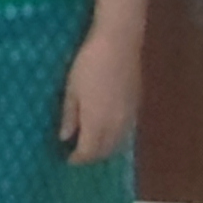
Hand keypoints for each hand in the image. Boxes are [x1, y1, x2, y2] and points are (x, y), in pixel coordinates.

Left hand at [55, 22, 141, 163]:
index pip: (89, 152)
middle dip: (91, 157)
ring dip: (105, 148)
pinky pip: (126, 131)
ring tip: (91, 144)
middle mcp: (117, 125)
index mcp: (98, 123)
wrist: (119, 43)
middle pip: (106, 152)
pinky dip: (115, 137)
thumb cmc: (89, 64)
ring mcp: (130, 116)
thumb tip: (65, 138)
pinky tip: (107, 129)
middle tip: (78, 154)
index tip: (67, 159)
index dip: (77, 159)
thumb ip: (70, 116)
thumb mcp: (72, 89)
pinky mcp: (137, 105)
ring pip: (118, 143)